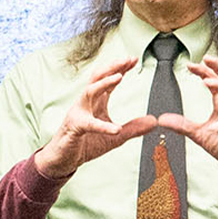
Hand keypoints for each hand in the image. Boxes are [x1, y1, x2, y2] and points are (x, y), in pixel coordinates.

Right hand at [33, 57, 156, 177]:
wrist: (63, 159)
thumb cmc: (85, 144)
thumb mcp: (116, 136)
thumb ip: (134, 128)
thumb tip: (154, 121)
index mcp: (96, 102)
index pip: (108, 80)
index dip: (120, 69)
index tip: (134, 59)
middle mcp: (86, 103)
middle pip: (97, 78)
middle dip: (112, 67)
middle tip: (127, 59)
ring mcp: (78, 113)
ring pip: (89, 91)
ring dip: (104, 83)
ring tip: (119, 77)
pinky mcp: (74, 128)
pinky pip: (88, 124)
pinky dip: (102, 126)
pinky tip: (116, 129)